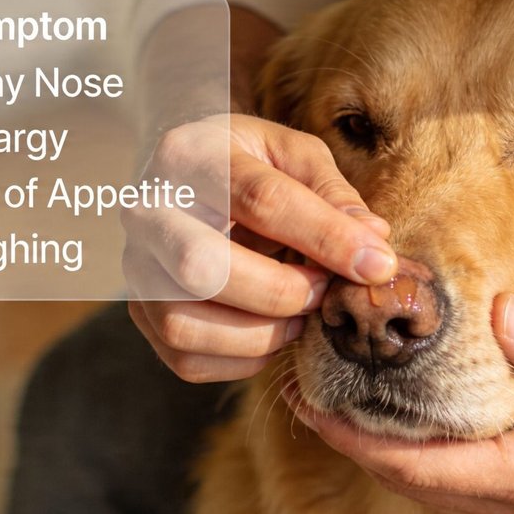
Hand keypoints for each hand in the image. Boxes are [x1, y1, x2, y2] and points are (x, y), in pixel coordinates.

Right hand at [124, 113, 397, 382]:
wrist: (185, 176)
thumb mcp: (293, 155)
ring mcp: (136, 265)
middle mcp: (147, 210)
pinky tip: (271, 332)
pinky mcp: (140, 311)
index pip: (262, 200)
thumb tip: (373, 241)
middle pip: (203, 268)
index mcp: (191, 154)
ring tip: (300, 316)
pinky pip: (187, 358)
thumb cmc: (249, 164)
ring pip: (185, 324)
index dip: (327, 237)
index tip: (378, 265)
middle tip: (323, 292)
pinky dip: (242, 359)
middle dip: (280, 292)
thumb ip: (333, 193)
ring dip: (260, 334)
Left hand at [285, 294, 513, 513]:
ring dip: (381, 447)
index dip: (355, 438)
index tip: (307, 404)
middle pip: (410, 480)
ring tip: (339, 400)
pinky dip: (419, 451)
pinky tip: (407, 416)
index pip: (418, 466)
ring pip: (431, 483)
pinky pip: (458, 478)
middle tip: (302, 391)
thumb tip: (500, 312)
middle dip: (351, 440)